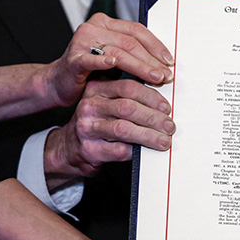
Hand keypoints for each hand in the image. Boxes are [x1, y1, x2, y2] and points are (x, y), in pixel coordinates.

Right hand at [43, 79, 173, 189]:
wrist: (70, 148)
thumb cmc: (98, 123)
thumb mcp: (108, 103)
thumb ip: (129, 98)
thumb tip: (164, 105)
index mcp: (97, 89)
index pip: (128, 87)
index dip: (151, 97)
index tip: (167, 107)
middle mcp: (90, 106)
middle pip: (128, 108)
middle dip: (153, 117)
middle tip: (169, 126)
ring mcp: (87, 128)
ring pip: (124, 129)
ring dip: (149, 136)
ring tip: (164, 141)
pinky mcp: (89, 149)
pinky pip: (118, 149)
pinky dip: (135, 150)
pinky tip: (145, 151)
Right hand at [47, 15, 173, 106]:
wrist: (60, 83)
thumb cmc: (91, 70)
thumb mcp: (116, 57)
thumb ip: (134, 53)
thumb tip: (165, 62)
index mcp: (106, 23)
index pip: (137, 30)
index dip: (156, 45)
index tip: (169, 60)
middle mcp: (93, 28)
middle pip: (130, 42)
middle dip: (151, 59)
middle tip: (166, 74)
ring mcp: (81, 42)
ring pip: (117, 51)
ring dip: (139, 66)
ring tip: (154, 77)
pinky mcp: (73, 59)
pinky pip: (90, 59)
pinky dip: (102, 61)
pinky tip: (113, 64)